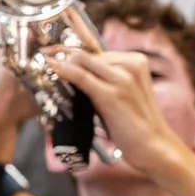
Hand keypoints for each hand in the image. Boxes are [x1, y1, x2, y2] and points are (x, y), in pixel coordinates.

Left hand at [51, 45, 175, 175]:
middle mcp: (131, 64)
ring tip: (42, 62)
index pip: (96, 51)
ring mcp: (123, 78)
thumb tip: (74, 71)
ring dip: (60, 61)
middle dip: (62, 53)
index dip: (71, 48)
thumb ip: (104, 80)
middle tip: (41, 54)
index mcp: (136, 61)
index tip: (51, 48)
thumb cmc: (133, 124)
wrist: (153, 146)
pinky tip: (51, 67)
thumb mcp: (121, 94)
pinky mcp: (112, 94)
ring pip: (82, 61)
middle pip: (87, 53)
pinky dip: (63, 71)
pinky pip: (81, 77)